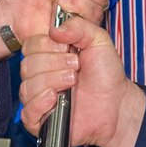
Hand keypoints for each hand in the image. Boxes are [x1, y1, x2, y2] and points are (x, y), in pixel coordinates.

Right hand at [18, 14, 145, 146]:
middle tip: (76, 68)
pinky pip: (27, 111)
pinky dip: (40, 103)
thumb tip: (55, 29)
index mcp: (49, 56)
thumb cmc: (107, 76)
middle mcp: (41, 75)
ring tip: (72, 83)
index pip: (30, 46)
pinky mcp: (41, 119)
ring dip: (52, 81)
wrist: (117, 105)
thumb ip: (79, 27)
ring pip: (27, 86)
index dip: (48, 46)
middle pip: (27, 65)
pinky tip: (55, 98)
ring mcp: (39, 97)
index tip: (68, 49)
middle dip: (54, 64)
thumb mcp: (99, 41)